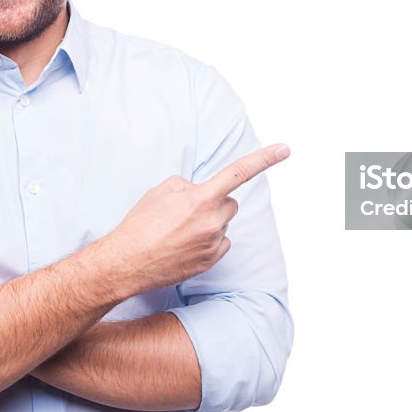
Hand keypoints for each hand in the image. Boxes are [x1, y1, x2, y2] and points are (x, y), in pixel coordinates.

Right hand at [106, 143, 289, 294]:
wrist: (126, 262)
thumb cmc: (140, 223)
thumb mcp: (161, 190)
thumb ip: (189, 185)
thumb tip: (200, 192)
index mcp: (201, 198)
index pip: (238, 172)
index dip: (264, 159)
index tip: (285, 149)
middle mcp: (212, 221)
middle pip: (230, 204)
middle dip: (215, 203)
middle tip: (188, 211)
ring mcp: (213, 244)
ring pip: (223, 225)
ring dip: (209, 223)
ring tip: (179, 231)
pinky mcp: (210, 262)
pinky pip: (220, 244)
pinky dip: (208, 242)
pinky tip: (184, 245)